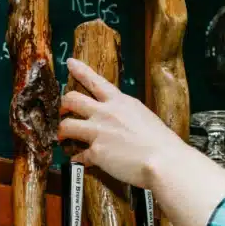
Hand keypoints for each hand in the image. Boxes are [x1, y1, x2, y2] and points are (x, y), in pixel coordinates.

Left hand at [58, 58, 189, 189]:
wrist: (163, 160)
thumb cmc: (161, 142)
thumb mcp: (143, 117)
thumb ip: (126, 116)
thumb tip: (119, 123)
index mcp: (120, 102)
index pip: (96, 81)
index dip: (80, 70)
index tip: (69, 63)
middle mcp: (106, 113)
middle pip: (73, 99)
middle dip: (63, 104)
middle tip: (61, 110)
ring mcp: (98, 131)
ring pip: (66, 125)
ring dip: (62, 131)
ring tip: (61, 137)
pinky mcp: (96, 152)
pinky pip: (79, 155)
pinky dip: (77, 159)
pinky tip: (78, 162)